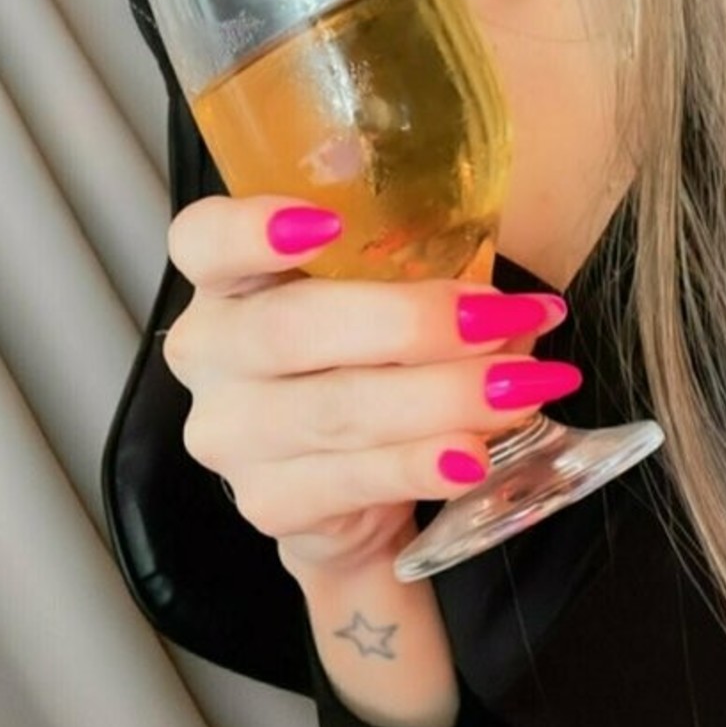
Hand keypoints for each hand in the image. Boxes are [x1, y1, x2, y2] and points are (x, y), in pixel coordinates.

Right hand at [162, 195, 573, 576]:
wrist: (346, 485)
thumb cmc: (366, 353)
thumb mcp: (381, 293)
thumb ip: (420, 270)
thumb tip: (507, 295)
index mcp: (226, 278)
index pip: (203, 239)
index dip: (252, 229)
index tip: (330, 222)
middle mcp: (209, 352)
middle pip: (289, 329)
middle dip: (409, 323)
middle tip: (497, 316)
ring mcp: (229, 435)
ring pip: (333, 409)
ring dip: (441, 396)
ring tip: (522, 388)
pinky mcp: (269, 504)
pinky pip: (350, 480)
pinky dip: (420, 464)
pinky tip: (474, 456)